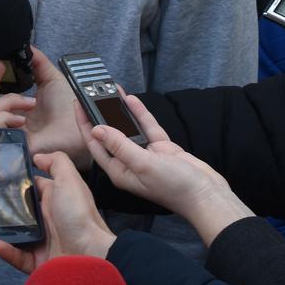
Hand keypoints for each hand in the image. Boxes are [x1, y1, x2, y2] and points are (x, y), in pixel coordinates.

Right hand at [0, 47, 91, 166]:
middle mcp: (7, 119)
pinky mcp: (9, 144)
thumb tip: (24, 46)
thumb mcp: (50, 78)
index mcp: (13, 105)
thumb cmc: (67, 107)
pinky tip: (23, 119)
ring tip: (30, 102)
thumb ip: (36, 62)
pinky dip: (7, 116)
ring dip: (8, 100)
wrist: (79, 125)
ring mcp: (7, 132)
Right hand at [0, 151, 116, 275]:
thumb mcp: (70, 181)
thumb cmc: (81, 216)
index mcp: (51, 199)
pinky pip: (16, 256)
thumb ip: (56, 162)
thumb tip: (38, 155)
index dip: (5, 184)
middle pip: (11, 211)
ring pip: (7, 233)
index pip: (24, 189)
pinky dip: (4, 250)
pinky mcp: (37, 262)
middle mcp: (45, 219)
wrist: (94, 255)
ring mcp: (40, 241)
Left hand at [83, 96, 251, 244]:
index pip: (96, 145)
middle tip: (92, 93)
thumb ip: (120, 145)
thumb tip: (97, 129)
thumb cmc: (174, 187)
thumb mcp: (143, 164)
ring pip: (128, 128)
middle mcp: (129, 163)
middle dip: (100, 114)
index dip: (85, 124)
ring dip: (120, 110)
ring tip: (109, 90)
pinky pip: (147, 127)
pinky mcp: (162, 149)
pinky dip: (140, 114)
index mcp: (119, 171)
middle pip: (110, 134)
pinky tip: (131, 99)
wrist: (206, 194)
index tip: (78, 105)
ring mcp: (146, 155)